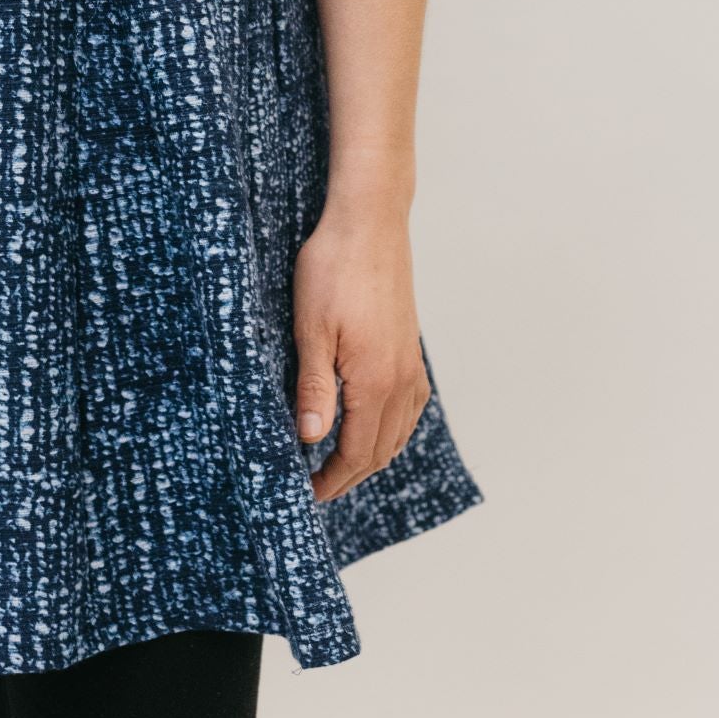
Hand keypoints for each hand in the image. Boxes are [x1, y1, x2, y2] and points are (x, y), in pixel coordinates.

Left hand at [291, 194, 431, 501]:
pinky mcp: (410, 347)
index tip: (308, 493)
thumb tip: (310, 439)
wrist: (369, 223)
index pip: (356, 453)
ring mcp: (410, 364)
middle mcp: (401, 381)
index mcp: (375, 382)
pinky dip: (392, 429)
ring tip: (340, 464)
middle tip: (318, 486)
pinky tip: (374, 425)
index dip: (332, 479)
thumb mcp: (311, 328)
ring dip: (372, 456)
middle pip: (380, 450)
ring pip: (398, 432)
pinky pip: (410, 407)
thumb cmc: (333, 269)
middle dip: (349, 475)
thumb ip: (314, 387)